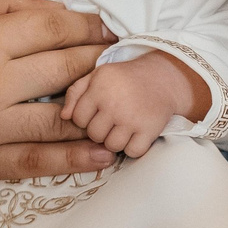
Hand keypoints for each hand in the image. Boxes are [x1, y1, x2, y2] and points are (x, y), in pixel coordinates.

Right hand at [0, 0, 116, 191]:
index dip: (85, 24)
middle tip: (118, 54)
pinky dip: (74, 160)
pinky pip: (35, 161)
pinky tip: (103, 154)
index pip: (50, 25)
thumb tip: (51, 5)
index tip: (103, 26)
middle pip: (62, 66)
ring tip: (118, 98)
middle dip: (97, 59)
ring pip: (58, 115)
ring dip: (96, 106)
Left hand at [61, 54, 199, 159]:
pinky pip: (132, 152)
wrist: (164, 78)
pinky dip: (134, 147)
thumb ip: (76, 92)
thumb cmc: (125, 78)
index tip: (98, 112)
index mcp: (99, 88)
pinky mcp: (150, 130)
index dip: (86, 118)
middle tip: (113, 120)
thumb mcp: (98, 75)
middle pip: (94, 135)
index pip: (78, 119)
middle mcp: (114, 103)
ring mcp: (132, 118)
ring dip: (117, 141)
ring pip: (112, 146)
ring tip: (124, 128)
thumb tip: (64, 116)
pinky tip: (136, 134)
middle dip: (101, 130)